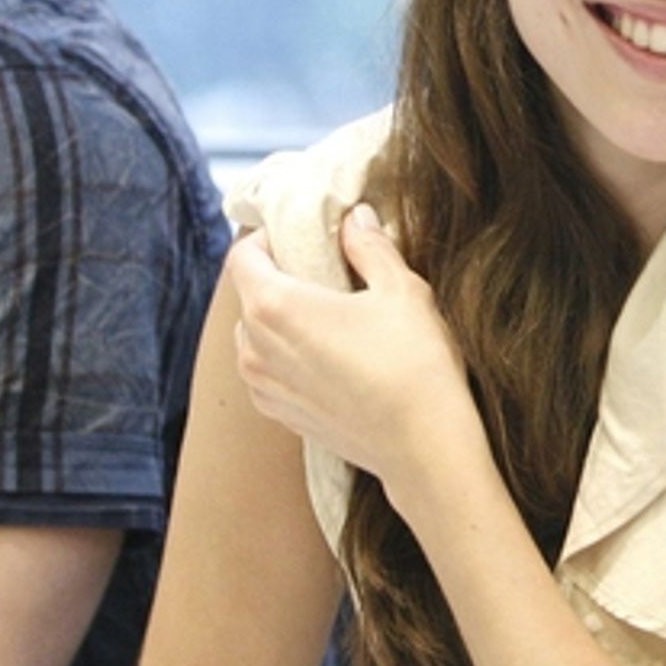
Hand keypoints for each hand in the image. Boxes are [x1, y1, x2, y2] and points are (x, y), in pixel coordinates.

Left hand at [227, 207, 480, 492]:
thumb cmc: (414, 364)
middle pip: (248, 295)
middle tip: (323, 274)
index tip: (299, 237)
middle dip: (278, 278)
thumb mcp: (400, 289)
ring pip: (253, 336)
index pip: (242, 256)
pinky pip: (267, 371)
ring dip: (280, 321)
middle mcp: (254, 347)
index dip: (265, 239)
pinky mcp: (280, 415)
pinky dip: (286, 357)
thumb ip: (370, 247)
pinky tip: (329, 357)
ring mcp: (263, 386)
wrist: (423, 447)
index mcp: (274, 306)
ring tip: (327, 319)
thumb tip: (355, 219)